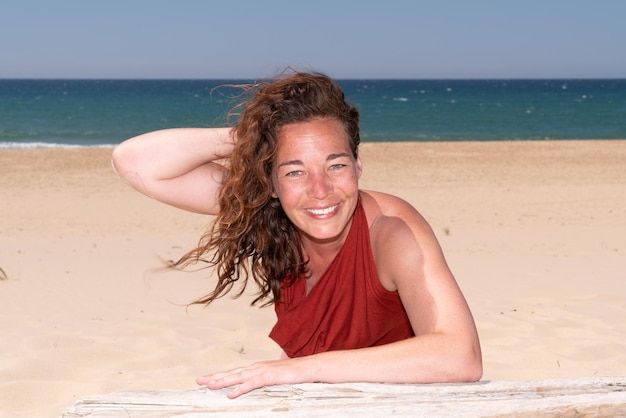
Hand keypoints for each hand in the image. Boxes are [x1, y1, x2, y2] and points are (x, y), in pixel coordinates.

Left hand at [197, 357, 313, 398]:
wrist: (307, 367)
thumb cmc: (292, 373)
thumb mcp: (274, 377)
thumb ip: (264, 379)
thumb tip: (257, 383)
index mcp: (256, 368)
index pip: (234, 372)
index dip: (220, 376)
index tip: (206, 379)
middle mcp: (256, 368)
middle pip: (231, 373)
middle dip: (215, 377)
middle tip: (198, 381)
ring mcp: (262, 371)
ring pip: (238, 377)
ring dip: (223, 381)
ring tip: (209, 385)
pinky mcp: (269, 377)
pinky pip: (251, 384)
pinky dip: (240, 389)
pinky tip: (231, 394)